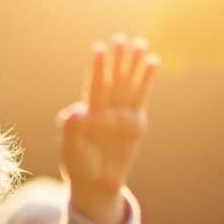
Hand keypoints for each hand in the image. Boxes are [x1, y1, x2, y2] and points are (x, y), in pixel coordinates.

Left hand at [58, 34, 158, 223]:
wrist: (96, 184)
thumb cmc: (79, 166)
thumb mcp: (71, 150)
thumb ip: (72, 130)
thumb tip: (76, 111)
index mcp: (87, 112)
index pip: (93, 85)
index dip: (97, 68)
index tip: (99, 49)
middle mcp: (105, 109)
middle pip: (112, 80)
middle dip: (117, 60)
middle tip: (122, 39)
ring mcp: (121, 114)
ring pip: (128, 84)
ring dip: (134, 65)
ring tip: (140, 44)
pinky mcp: (135, 122)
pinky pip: (141, 97)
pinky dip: (146, 80)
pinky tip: (152, 62)